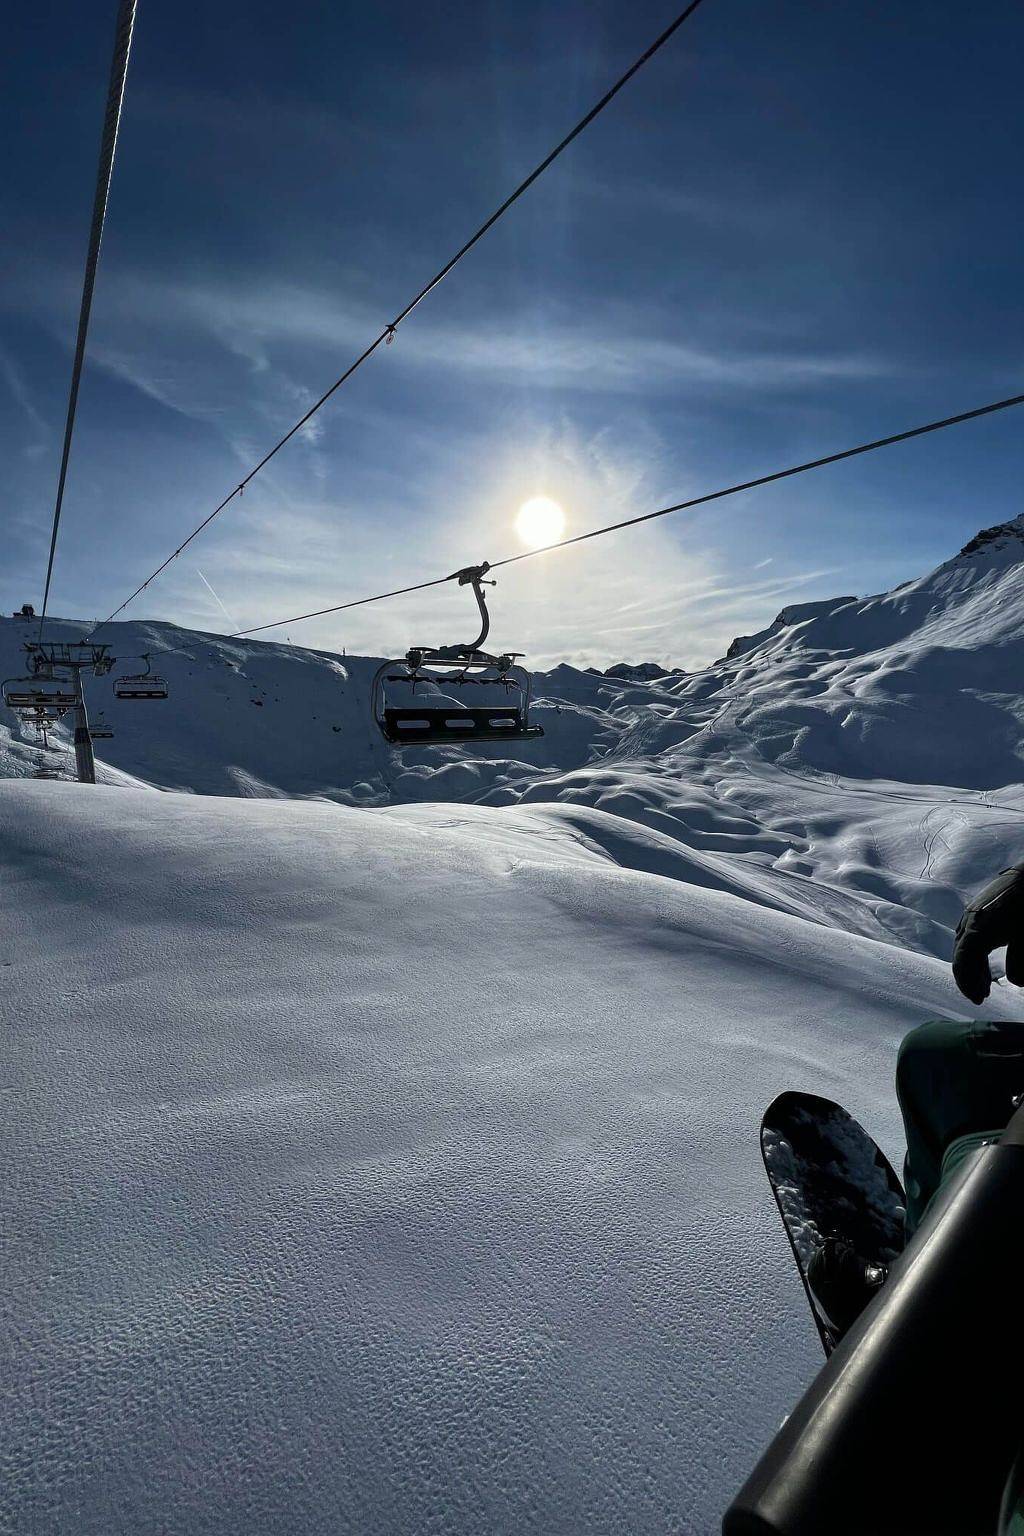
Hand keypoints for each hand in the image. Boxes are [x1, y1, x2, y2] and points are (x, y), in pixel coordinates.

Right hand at [952, 865, 1023, 1004]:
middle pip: (960, 957)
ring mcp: (972, 915)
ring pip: (964, 947)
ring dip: (973, 968)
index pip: (962, 963)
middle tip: (982, 997)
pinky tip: (986, 963)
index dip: (968, 984)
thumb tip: (1016, 982)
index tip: (979, 1000)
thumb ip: (1019, 963)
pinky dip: (976, 955)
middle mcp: (968, 922)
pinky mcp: (979, 912)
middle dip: (970, 979)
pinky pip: (970, 937)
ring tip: (985, 985)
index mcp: (976, 930)